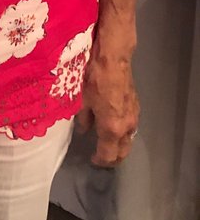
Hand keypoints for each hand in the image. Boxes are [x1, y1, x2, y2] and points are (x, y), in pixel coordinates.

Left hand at [76, 47, 139, 167]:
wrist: (113, 59)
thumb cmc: (94, 79)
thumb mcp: (82, 100)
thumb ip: (83, 119)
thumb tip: (83, 130)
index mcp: (112, 128)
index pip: (108, 154)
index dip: (100, 160)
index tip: (92, 160)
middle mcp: (126, 127)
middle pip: (123, 152)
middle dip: (113, 158)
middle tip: (101, 157)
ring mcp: (134, 117)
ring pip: (129, 140)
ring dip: (119, 146)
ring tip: (107, 144)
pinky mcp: (136, 107)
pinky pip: (131, 127)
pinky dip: (123, 133)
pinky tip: (114, 127)